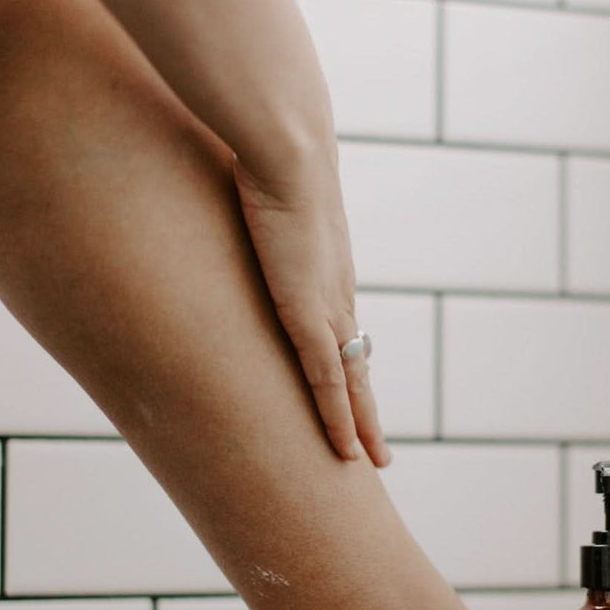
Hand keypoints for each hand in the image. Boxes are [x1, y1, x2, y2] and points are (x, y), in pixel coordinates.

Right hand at [233, 150, 390, 466]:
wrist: (285, 147)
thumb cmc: (268, 160)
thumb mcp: (260, 202)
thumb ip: (252, 223)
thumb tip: (230, 214)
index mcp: (327, 277)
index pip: (342, 338)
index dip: (349, 373)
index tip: (353, 399)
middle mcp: (337, 300)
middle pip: (358, 371)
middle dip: (367, 413)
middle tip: (379, 451)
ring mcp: (328, 310)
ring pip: (353, 387)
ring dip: (362, 428)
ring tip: (372, 463)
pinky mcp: (311, 315)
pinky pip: (330, 383)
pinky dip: (339, 419)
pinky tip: (347, 450)